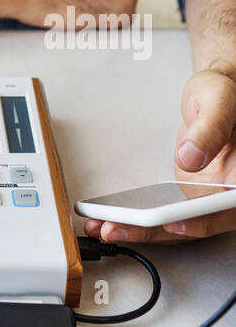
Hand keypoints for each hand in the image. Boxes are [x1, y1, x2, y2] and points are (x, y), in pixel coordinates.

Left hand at [84, 69, 235, 244]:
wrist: (217, 98)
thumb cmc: (224, 94)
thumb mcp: (219, 99)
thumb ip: (210, 127)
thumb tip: (191, 157)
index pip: (227, 205)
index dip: (200, 219)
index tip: (170, 222)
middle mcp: (230, 195)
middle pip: (198, 222)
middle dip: (156, 230)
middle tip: (116, 228)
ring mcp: (211, 200)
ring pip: (180, 225)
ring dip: (142, 232)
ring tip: (104, 228)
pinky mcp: (192, 199)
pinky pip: (169, 215)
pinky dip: (142, 221)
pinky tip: (113, 219)